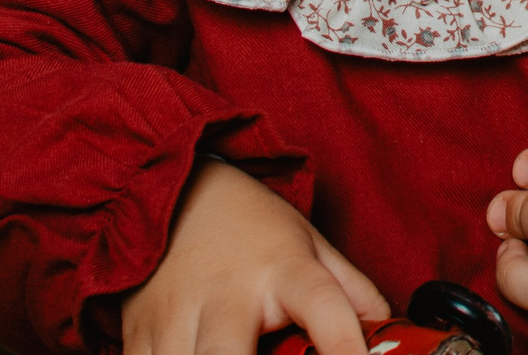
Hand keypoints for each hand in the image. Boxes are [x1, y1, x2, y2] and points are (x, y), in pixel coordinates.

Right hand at [121, 160, 388, 354]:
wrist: (174, 188)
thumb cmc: (250, 227)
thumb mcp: (310, 245)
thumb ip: (352, 292)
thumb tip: (392, 332)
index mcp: (283, 270)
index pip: (324, 308)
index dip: (345, 348)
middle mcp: (228, 293)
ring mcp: (176, 312)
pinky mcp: (136, 330)